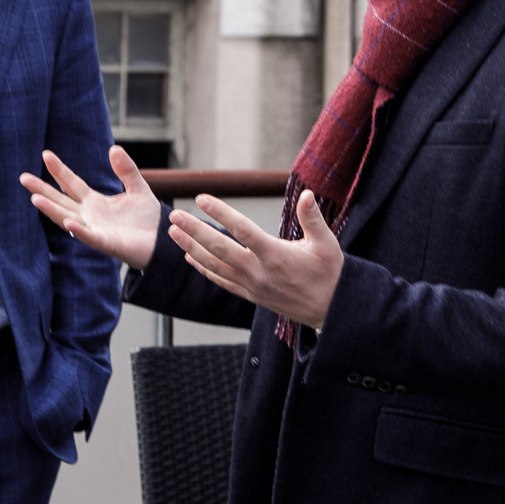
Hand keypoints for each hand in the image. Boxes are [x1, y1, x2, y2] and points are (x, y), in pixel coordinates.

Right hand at [22, 145, 164, 271]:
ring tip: (34, 199)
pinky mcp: (106, 243)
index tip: (46, 154)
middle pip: (61, 200)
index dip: (59, 170)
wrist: (162, 241)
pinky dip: (79, 230)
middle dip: (42, 190)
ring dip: (52, 210)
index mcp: (95, 202)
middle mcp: (89, 216)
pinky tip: (69, 222)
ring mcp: (95, 230)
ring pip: (67, 218)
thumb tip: (113, 148)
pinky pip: (89, 237)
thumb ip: (126, 170)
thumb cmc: (148, 218)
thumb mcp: (138, 188)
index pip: (71, 184)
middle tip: (23, 177)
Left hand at [170, 189, 342, 330]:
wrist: (330, 309)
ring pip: (214, 266)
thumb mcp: (326, 243)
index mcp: (275, 255)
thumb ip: (312, 218)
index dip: (221, 213)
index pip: (242, 229)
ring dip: (191, 248)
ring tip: (173, 232)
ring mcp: (251, 285)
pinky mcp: (250, 295)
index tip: (202, 198)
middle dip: (194, 230)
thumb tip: (307, 194)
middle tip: (175, 214)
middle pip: (219, 248)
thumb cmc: (329, 273)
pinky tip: (189, 257)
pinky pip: (221, 281)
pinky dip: (203, 269)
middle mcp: (258, 271)